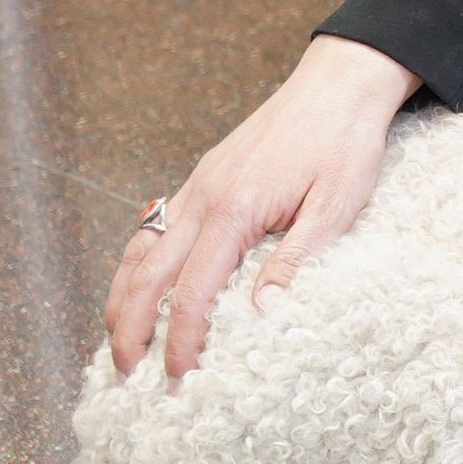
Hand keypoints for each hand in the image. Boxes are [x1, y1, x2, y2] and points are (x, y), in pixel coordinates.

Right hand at [106, 35, 419, 379]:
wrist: (338, 82)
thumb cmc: (344, 142)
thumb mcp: (336, 205)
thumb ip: (297, 260)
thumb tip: (261, 314)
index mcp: (234, 211)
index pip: (190, 293)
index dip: (179, 342)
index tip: (177, 381)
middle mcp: (202, 199)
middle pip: (146, 277)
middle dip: (129, 331)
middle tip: (126, 379)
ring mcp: (196, 187)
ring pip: (139, 252)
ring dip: (122, 301)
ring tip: (119, 344)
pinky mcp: (202, 180)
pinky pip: (154, 229)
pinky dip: (135, 267)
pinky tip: (139, 289)